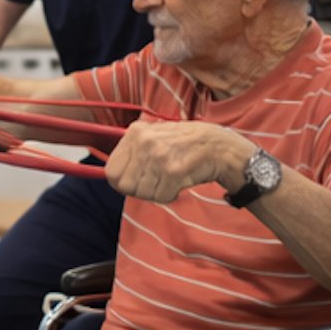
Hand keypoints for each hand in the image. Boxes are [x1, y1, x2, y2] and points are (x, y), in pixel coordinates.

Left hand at [104, 120, 251, 203]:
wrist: (220, 147)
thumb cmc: (184, 146)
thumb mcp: (153, 138)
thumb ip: (132, 153)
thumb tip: (111, 177)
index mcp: (135, 132)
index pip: (111, 172)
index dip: (123, 183)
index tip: (137, 182)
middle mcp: (144, 141)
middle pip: (125, 186)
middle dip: (140, 190)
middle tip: (157, 182)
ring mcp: (158, 155)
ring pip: (142, 193)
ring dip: (156, 193)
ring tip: (169, 179)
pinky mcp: (173, 170)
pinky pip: (160, 197)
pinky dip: (170, 195)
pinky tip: (178, 183)